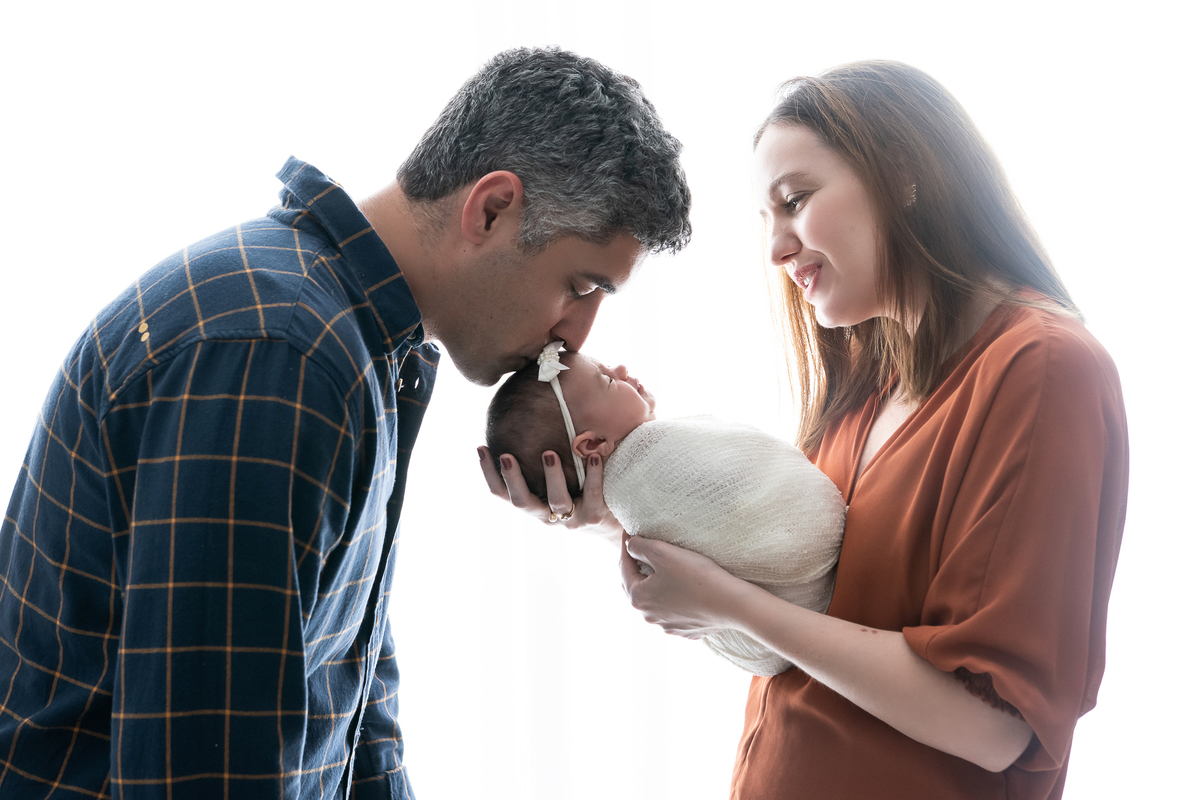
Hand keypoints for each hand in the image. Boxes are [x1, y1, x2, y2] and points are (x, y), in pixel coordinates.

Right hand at [478, 446, 622, 540]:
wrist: (609, 524)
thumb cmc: (575, 493)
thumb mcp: (553, 483)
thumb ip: (538, 461)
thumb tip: (521, 416)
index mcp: (531, 504)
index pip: (501, 493)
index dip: (488, 473)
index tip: (481, 448)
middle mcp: (545, 514)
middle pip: (522, 502)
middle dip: (513, 479)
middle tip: (506, 456)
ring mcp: (569, 518)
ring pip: (557, 500)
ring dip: (552, 476)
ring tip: (549, 453)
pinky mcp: (593, 517)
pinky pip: (592, 494)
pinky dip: (593, 474)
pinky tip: (594, 455)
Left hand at [620, 532, 754, 639]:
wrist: (733, 605)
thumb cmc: (697, 577)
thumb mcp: (662, 552)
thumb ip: (639, 546)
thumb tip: (629, 545)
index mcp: (638, 598)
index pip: (624, 567)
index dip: (626, 546)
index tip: (629, 530)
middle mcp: (649, 617)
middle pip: (637, 586)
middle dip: (637, 567)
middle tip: (641, 549)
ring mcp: (668, 626)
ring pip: (656, 600)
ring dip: (656, 585)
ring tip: (663, 569)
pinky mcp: (687, 630)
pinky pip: (675, 611)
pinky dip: (674, 599)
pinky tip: (683, 589)